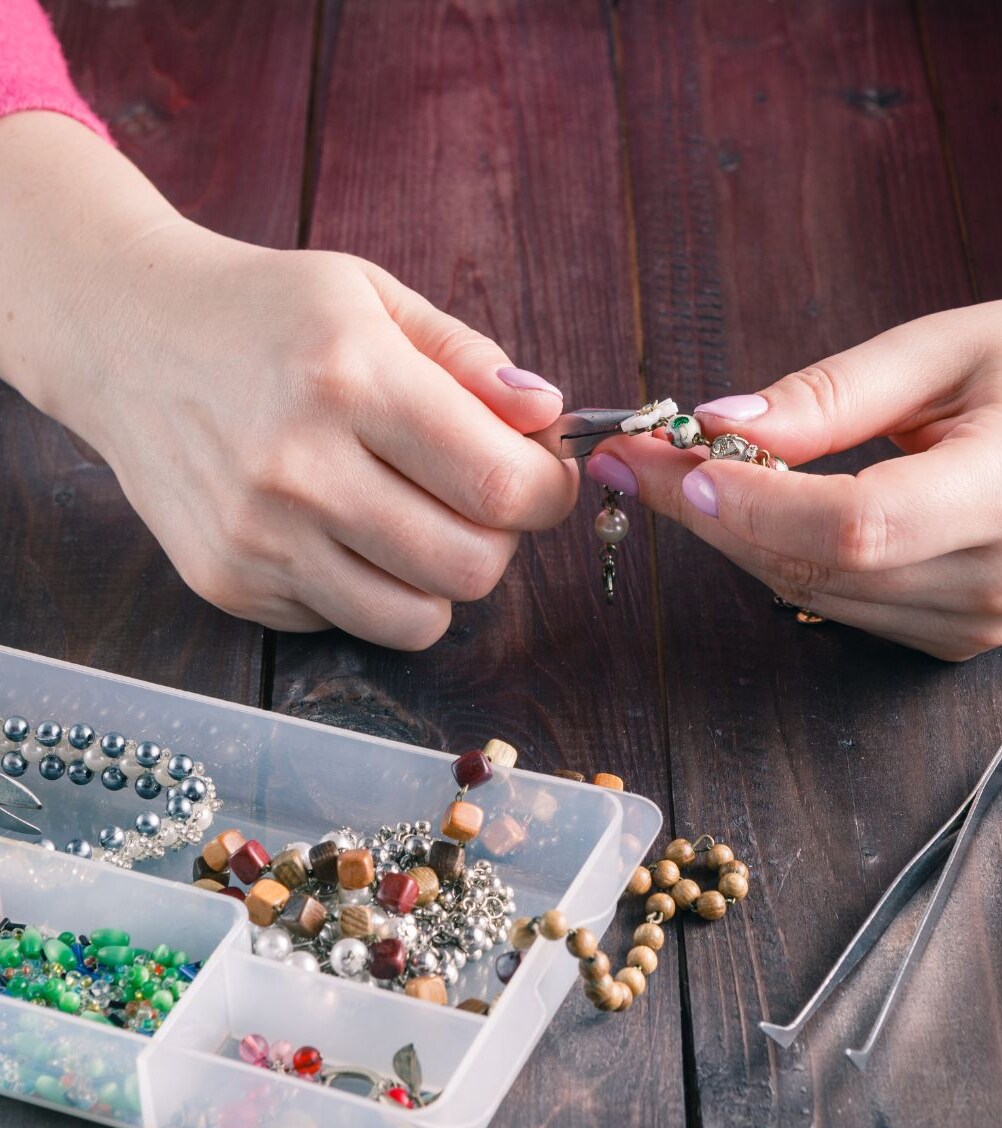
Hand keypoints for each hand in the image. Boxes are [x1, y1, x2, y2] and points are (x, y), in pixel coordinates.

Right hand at [72, 226, 577, 647]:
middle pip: (471, 568)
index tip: (543, 477)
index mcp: (349, 375)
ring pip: (418, 621)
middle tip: (479, 497)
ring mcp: (256, 538)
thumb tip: (548, 416)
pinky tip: (338, 527)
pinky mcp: (228, 583)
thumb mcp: (372, 297)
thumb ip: (470, 359)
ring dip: (440, 578)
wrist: (119, 335)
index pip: (499, 485)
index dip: (548, 493)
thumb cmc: (265, 311)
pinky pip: (350, 622)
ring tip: (415, 519)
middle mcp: (297, 467)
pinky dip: (369, 587)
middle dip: (502, 539)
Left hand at [586, 288, 1001, 658]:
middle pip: (820, 567)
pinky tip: (759, 514)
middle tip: (643, 461)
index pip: (857, 525)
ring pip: (816, 595)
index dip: (757, 505)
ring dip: (738, 540)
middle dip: (715, 517)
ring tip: (686, 477)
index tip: (678, 464)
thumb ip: (827, 397)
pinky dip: (785, 560)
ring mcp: (987, 620)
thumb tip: (719, 426)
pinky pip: (842, 607)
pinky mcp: (964, 636)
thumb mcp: (938, 347)